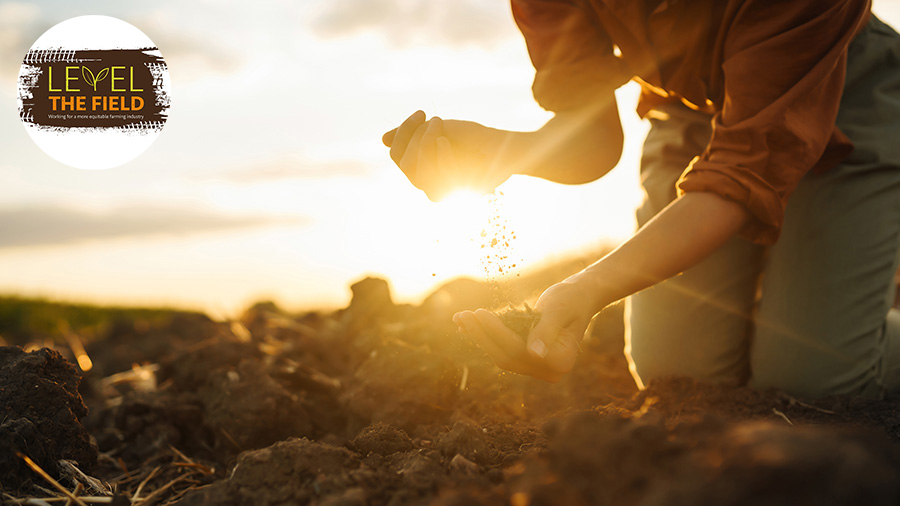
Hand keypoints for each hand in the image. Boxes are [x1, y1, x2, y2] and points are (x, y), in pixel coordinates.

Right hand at [383, 111, 515, 200]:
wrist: (508, 147)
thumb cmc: (476, 139)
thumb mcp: (440, 132)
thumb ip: (413, 136)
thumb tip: (383, 140)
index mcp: (424, 170)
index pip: (397, 156)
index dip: (403, 133)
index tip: (421, 112)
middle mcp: (431, 185)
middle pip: (403, 164)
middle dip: (414, 137)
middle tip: (435, 120)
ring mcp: (445, 192)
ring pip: (416, 173)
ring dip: (425, 144)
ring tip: (442, 127)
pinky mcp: (458, 195)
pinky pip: (435, 180)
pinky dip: (438, 157)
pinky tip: (445, 143)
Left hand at [453, 279, 601, 381]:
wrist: (579, 297)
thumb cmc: (571, 299)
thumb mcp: (559, 310)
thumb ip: (546, 330)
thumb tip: (535, 354)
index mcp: (561, 362)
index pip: (521, 350)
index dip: (497, 333)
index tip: (479, 312)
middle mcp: (549, 371)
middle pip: (507, 356)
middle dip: (483, 335)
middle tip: (463, 315)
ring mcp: (537, 368)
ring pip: (501, 354)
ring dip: (479, 336)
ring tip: (460, 318)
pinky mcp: (527, 360)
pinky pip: (502, 350)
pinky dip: (486, 336)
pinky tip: (468, 324)